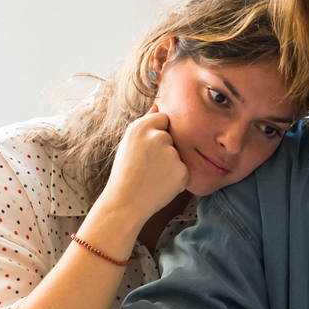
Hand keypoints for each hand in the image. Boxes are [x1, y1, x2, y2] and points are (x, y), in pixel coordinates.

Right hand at [99, 108, 189, 222]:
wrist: (125, 203)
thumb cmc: (125, 173)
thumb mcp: (129, 143)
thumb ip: (146, 123)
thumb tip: (158, 104)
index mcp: (141, 127)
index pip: (163, 118)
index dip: (157, 133)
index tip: (148, 148)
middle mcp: (158, 137)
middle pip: (172, 136)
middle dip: (164, 149)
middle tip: (146, 166)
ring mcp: (171, 154)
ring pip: (178, 153)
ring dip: (170, 164)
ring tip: (152, 176)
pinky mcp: (182, 170)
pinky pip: (183, 169)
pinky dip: (176, 178)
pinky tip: (160, 185)